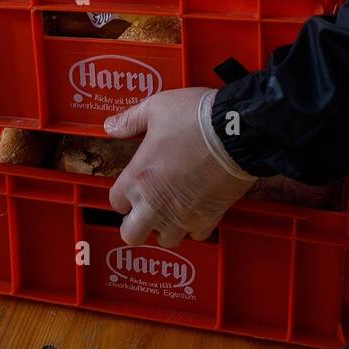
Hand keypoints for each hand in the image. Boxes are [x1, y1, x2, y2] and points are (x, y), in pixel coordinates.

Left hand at [105, 87, 253, 246]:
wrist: (237, 130)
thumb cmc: (196, 118)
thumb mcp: (156, 108)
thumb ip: (130, 120)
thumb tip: (111, 126)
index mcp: (139, 177)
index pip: (115, 203)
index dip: (123, 195)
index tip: (132, 187)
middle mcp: (156, 203)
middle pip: (131, 234)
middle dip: (136, 223)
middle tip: (146, 207)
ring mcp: (183, 214)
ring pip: (165, 240)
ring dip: (165, 227)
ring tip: (172, 209)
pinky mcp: (208, 218)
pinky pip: (196, 235)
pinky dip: (194, 226)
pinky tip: (196, 209)